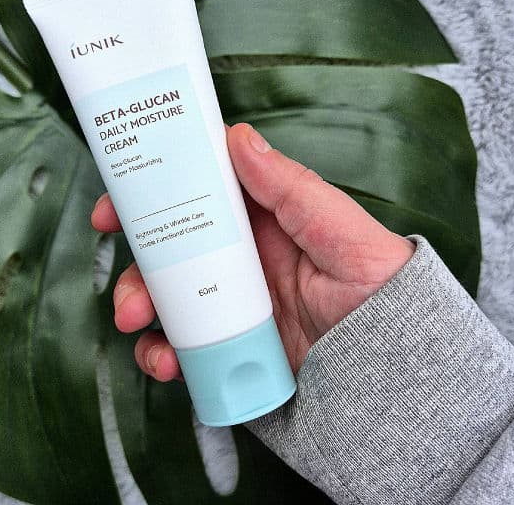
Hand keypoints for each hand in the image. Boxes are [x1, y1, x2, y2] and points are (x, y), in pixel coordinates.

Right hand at [91, 123, 414, 379]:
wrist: (396, 374)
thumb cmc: (379, 291)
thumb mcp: (340, 230)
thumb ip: (291, 186)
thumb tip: (240, 138)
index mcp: (261, 221)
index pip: (197, 192)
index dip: (152, 190)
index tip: (118, 199)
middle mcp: (238, 258)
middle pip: (169, 246)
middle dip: (136, 258)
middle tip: (122, 272)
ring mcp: (230, 302)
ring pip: (165, 295)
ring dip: (139, 304)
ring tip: (136, 322)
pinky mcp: (228, 344)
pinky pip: (181, 345)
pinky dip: (162, 352)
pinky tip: (166, 361)